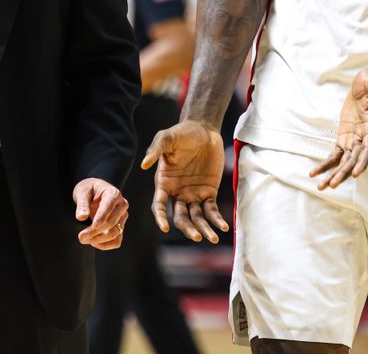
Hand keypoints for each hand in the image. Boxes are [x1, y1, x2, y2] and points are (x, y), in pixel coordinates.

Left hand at [73, 178, 127, 250]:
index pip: (109, 206)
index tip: (93, 226)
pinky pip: (116, 241)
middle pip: (111, 222)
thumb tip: (81, 217)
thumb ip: (82, 204)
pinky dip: (105, 245)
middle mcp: (121, 205)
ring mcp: (122, 217)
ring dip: (99, 239)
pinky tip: (93, 242)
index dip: (101, 217)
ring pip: (115, 233)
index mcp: (113, 193)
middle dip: (95, 231)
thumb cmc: (88, 191)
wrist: (93, 194)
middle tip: (81, 237)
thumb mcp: (82, 192)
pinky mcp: (120, 227)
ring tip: (84, 239)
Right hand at [141, 120, 227, 242]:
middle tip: (197, 236)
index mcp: (164, 183)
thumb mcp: (166, 138)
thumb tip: (144, 164)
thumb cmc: (182, 133)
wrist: (204, 130)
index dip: (160, 217)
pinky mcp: (208, 192)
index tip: (165, 227)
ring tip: (213, 238)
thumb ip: (155, 150)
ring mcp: (193, 194)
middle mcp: (177, 192)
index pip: (159, 205)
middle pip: (180, 217)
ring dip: (203, 229)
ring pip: (196, 218)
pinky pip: (212, 210)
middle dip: (188, 228)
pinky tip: (223, 227)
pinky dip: (217, 219)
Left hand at [311, 68, 367, 189]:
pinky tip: (316, 173)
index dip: (362, 161)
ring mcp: (354, 139)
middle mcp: (365, 138)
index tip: (356, 174)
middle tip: (332, 185)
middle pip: (354, 160)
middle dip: (343, 173)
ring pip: (344, 161)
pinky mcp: (345, 137)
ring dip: (333, 174)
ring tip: (321, 186)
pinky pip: (335, 154)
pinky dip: (326, 163)